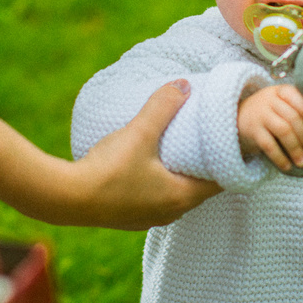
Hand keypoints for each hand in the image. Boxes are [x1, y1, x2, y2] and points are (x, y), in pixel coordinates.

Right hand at [69, 80, 220, 228]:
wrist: (65, 198)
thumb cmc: (108, 169)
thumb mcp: (139, 133)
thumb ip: (163, 107)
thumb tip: (184, 85)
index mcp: (181, 197)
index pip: (221, 182)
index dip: (231, 163)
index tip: (236, 145)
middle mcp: (170, 213)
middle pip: (200, 189)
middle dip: (207, 167)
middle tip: (212, 142)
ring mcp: (148, 218)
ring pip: (177, 195)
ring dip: (182, 176)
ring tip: (183, 151)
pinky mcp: (129, 217)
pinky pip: (156, 198)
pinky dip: (162, 183)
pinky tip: (151, 166)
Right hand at [238, 84, 302, 171]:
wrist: (236, 117)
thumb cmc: (266, 112)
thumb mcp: (278, 103)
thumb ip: (294, 109)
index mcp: (279, 91)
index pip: (295, 96)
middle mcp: (268, 100)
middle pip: (292, 117)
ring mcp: (259, 115)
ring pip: (283, 131)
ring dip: (295, 148)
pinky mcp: (252, 131)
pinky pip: (269, 145)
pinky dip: (280, 157)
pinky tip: (287, 166)